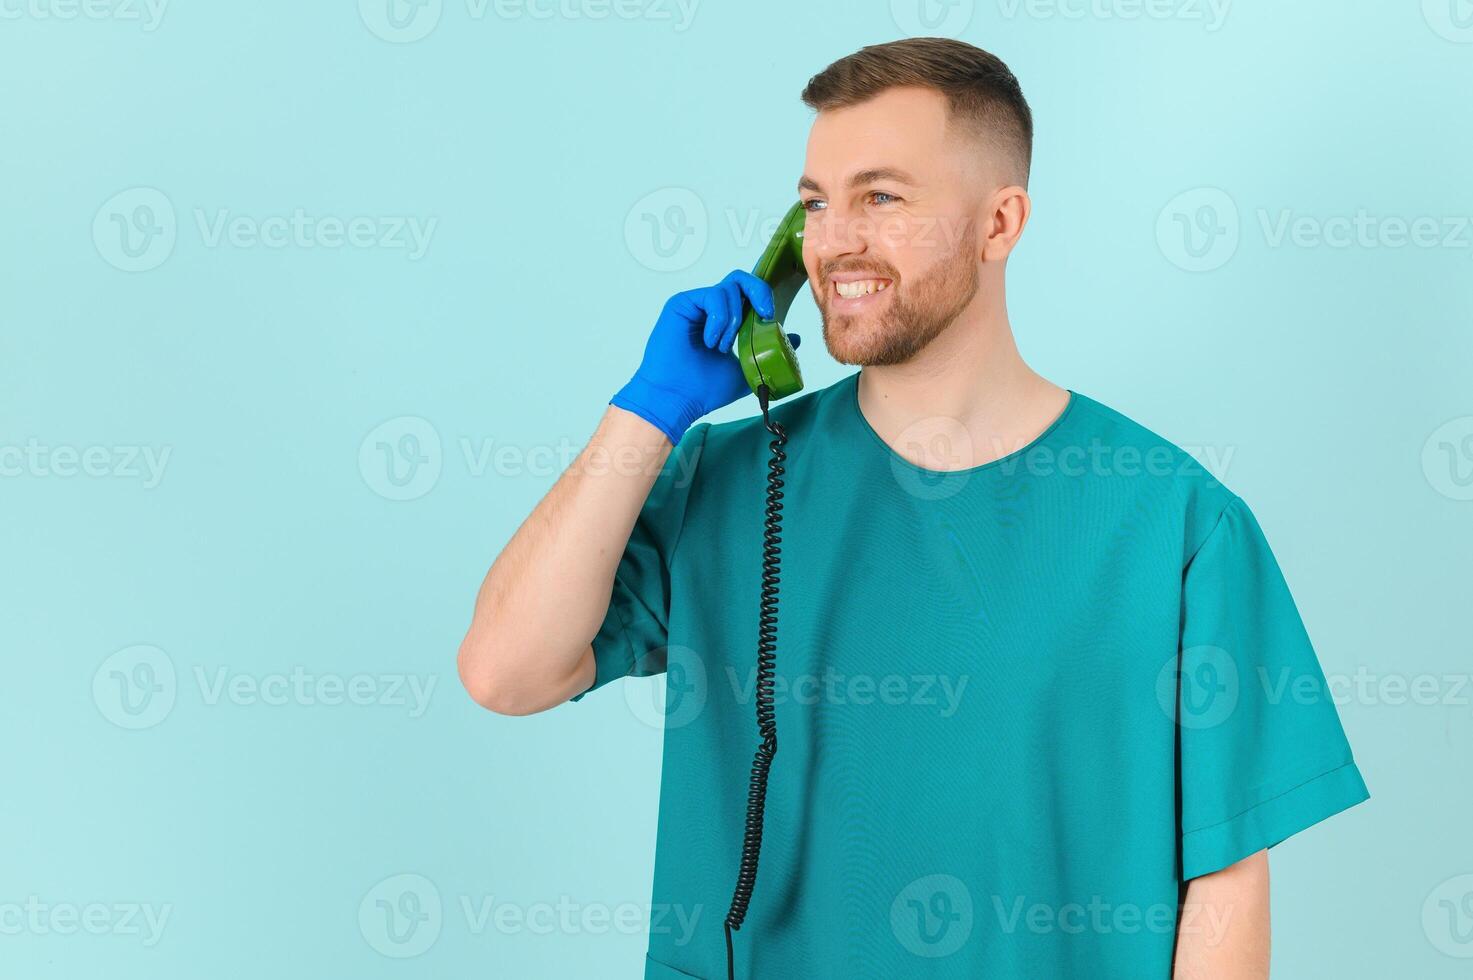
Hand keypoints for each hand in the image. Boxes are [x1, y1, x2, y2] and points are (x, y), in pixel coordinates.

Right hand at [610, 269, 801, 444]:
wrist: (676, 399)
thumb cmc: (704, 389)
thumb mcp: (747, 369)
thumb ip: (769, 352)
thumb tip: (795, 338)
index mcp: (725, 320)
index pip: (748, 293)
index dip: (763, 296)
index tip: (771, 317)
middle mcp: (710, 309)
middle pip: (740, 279)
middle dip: (759, 291)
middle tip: (766, 313)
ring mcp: (695, 305)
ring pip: (728, 288)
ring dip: (734, 319)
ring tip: (723, 347)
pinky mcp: (681, 303)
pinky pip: (712, 295)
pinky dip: (719, 319)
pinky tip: (712, 342)